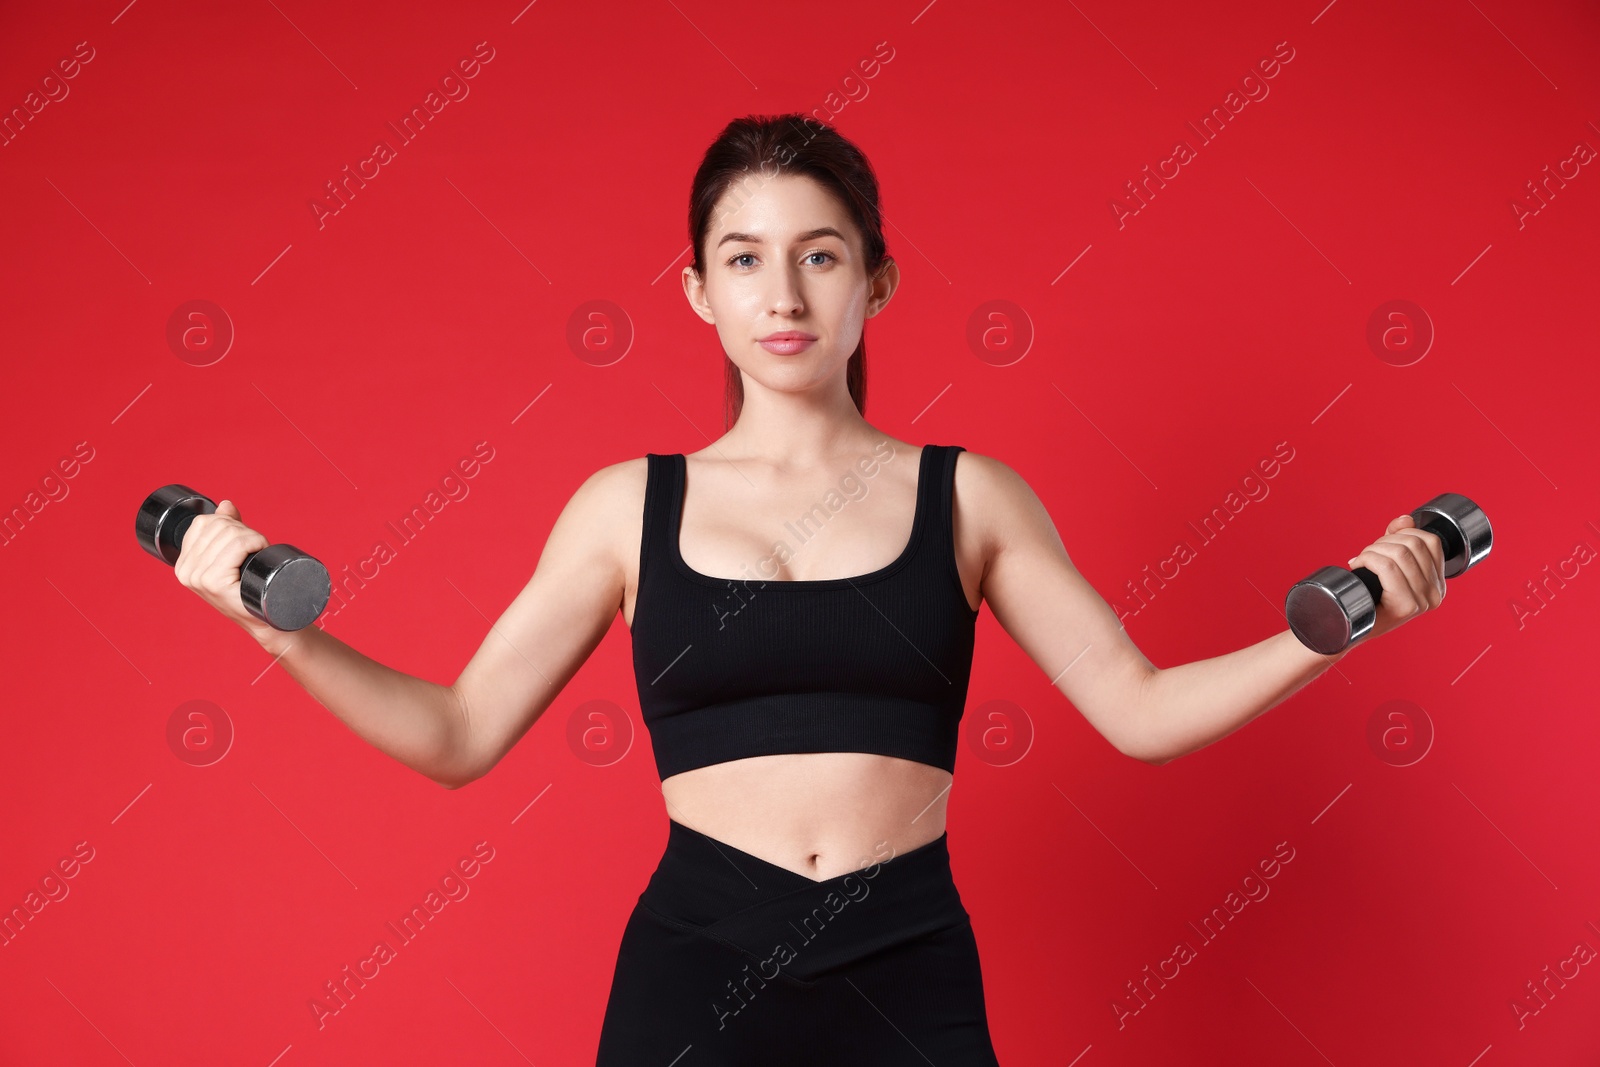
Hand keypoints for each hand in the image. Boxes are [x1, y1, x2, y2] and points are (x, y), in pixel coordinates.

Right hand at [172, 499, 281, 643]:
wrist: (266, 621)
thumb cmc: (250, 590)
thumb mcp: (232, 558)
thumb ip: (226, 530)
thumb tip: (225, 505)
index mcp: (183, 564)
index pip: (203, 522)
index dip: (230, 524)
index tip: (243, 542)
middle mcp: (185, 571)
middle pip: (218, 525)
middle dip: (243, 530)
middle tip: (255, 550)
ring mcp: (198, 578)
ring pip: (230, 533)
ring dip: (253, 537)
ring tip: (257, 555)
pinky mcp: (214, 582)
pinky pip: (238, 545)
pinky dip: (254, 542)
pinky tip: (259, 554)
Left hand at [1345, 513, 1446, 645]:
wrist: (1349, 627)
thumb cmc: (1368, 597)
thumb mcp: (1389, 564)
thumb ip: (1400, 539)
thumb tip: (1405, 519)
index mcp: (1438, 583)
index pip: (1430, 540)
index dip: (1402, 533)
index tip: (1383, 545)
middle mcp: (1436, 593)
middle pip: (1413, 544)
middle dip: (1384, 541)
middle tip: (1367, 555)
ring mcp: (1423, 602)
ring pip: (1399, 553)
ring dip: (1373, 550)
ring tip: (1363, 561)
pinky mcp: (1406, 606)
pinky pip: (1387, 567)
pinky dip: (1368, 559)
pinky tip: (1359, 566)